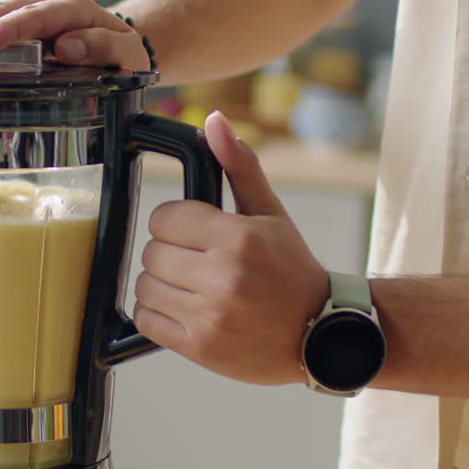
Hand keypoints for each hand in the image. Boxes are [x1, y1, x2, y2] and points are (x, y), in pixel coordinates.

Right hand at [0, 0, 152, 70]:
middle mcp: (43, 5)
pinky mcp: (10, 28)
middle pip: (0, 13)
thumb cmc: (123, 56)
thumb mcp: (127, 56)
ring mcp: (24, 14)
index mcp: (72, 9)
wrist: (117, 48)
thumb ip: (104, 48)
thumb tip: (66, 47)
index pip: (34, 16)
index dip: (5, 30)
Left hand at [134, 112, 329, 385]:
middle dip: (170, 254)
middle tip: (197, 262)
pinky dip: (158, 314)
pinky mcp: (199, 346)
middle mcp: (223, 277)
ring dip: (162, 284)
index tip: (194, 232)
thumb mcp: (270, 214)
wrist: (322, 335)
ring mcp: (210, 315)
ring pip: (145, 286)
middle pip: (152, 252)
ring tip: (192, 287)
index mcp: (239, 238)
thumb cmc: (292, 272)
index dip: (175, 223)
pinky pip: (147, 320)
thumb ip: (239, 167)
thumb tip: (213, 122)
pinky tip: (185, 308)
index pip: (164, 217)